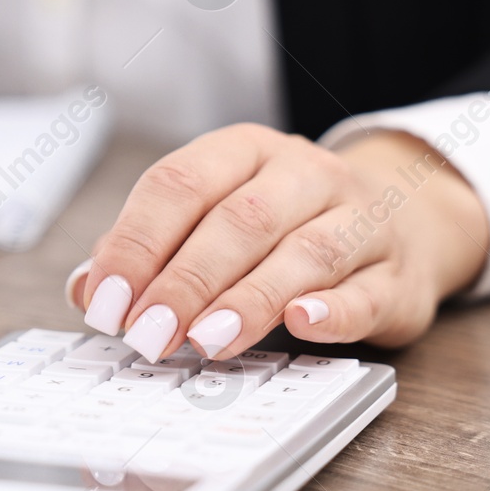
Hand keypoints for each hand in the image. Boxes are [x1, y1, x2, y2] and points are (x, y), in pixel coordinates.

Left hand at [66, 125, 489, 356]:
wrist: (403, 220)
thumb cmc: (283, 227)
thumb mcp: (214, 220)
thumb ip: (151, 251)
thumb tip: (86, 288)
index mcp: (245, 151)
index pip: (180, 184)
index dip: (137, 243)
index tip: (105, 300)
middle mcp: (305, 173)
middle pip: (239, 219)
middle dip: (185, 280)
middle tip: (148, 333)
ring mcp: (361, 219)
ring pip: (305, 252)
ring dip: (250, 299)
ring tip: (207, 338)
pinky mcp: (397, 274)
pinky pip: (366, 290)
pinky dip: (334, 310)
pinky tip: (303, 324)